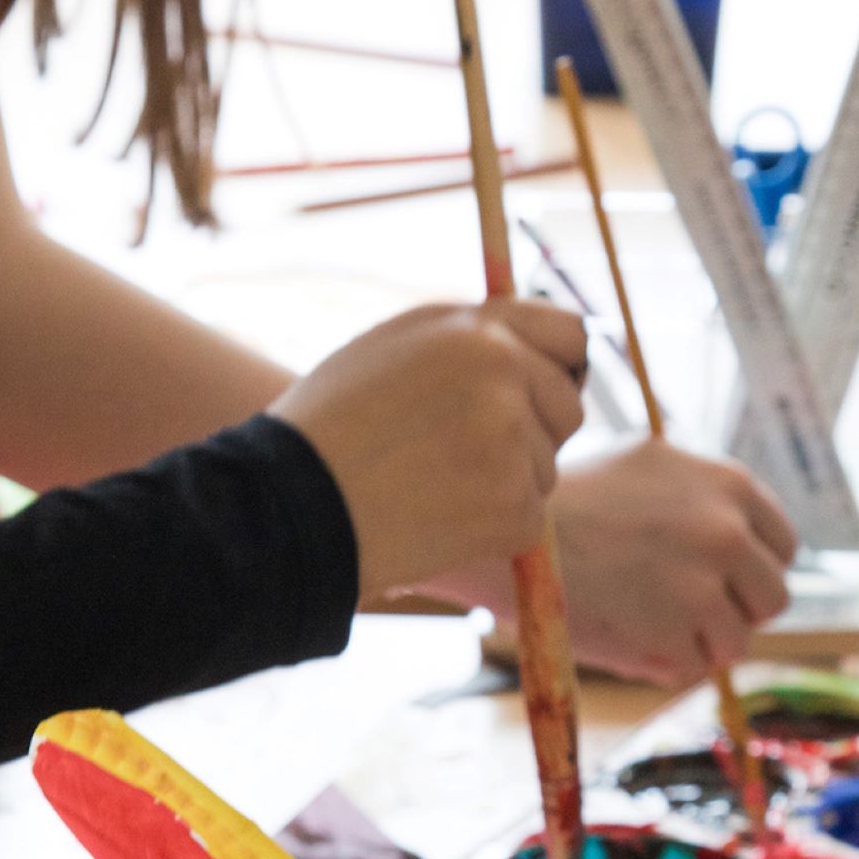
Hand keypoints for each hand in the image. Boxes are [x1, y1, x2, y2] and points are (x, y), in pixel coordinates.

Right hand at [270, 301, 586, 598]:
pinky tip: (437, 522)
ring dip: (505, 484)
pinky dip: (493, 530)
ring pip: (544, 468)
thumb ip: (466, 343)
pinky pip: (529, 520)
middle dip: (535, 433)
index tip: (549, 389)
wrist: (289, 506)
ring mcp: (513, 440)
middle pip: (566, 408)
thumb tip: (528, 355)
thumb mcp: (391, 350)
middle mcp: (503, 372)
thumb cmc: (325, 429)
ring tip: (431, 488)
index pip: (569, 333)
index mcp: (472, 328)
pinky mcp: (513, 506)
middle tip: (471, 457)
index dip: (561, 365)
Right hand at [549, 438, 797, 681]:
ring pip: (735, 642)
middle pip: (772, 598)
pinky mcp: (671, 639)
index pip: (782, 546)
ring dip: (699, 643)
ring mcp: (701, 590)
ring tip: (648, 624)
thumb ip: (703, 493)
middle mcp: (726, 534)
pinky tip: (621, 633)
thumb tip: (743, 536)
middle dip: (738, 611)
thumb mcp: (646, 464)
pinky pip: (689, 669)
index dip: (754, 570)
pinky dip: (659, 663)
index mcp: (729, 486)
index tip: (727, 582)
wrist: (508, 540)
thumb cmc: (567, 500)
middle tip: (694, 614)